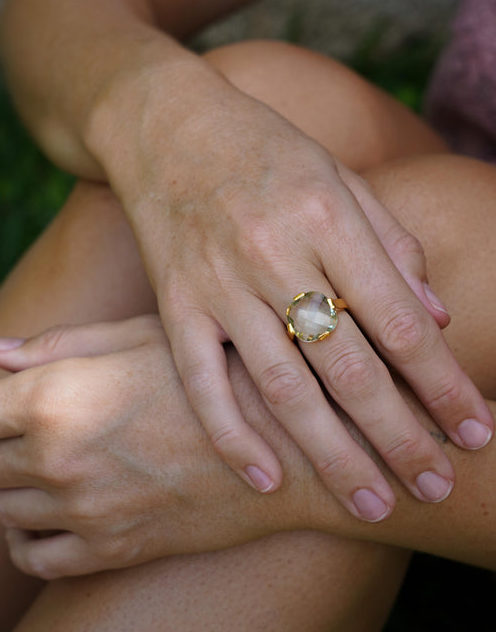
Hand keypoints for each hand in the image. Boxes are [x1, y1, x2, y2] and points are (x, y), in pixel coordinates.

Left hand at [0, 318, 308, 578]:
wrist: (289, 442)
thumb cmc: (214, 371)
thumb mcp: (139, 337)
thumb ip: (58, 347)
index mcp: (54, 395)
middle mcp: (56, 457)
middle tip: (16, 430)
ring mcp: (83, 510)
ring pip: (1, 510)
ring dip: (12, 488)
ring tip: (46, 466)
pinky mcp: (112, 549)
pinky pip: (35, 559)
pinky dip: (27, 540)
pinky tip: (47, 517)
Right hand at [102, 67, 491, 520]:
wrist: (167, 126)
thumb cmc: (267, 151)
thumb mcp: (343, 180)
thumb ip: (392, 247)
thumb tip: (439, 319)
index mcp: (328, 218)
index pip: (400, 322)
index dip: (443, 383)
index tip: (476, 431)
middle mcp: (275, 254)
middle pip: (349, 367)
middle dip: (400, 436)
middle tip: (435, 489)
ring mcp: (219, 283)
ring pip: (282, 387)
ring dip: (332, 455)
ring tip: (372, 505)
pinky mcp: (174, 302)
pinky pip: (202, 381)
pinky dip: (231, 435)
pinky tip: (267, 481)